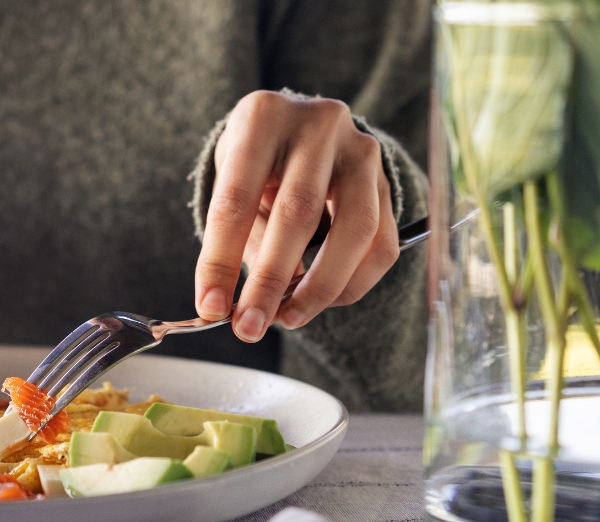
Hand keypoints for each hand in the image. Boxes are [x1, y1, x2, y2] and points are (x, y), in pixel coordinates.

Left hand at [194, 91, 398, 341]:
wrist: (301, 127)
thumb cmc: (257, 160)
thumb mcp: (232, 180)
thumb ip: (237, 236)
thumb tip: (231, 305)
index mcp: (262, 118)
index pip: (236, 199)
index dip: (221, 259)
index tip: (211, 306)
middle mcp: (317, 124)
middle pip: (296, 214)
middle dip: (270, 281)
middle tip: (250, 326)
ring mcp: (361, 150)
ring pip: (354, 229)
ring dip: (320, 287)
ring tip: (288, 318)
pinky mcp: (388, 180)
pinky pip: (381, 243)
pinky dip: (353, 283)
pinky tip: (323, 300)